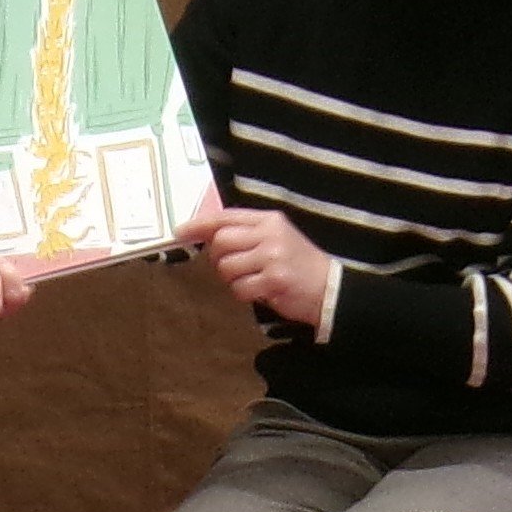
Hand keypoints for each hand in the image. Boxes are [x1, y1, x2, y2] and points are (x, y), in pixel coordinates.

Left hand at [197, 199, 332, 325]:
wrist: (330, 288)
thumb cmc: (298, 265)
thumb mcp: (276, 238)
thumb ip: (247, 234)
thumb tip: (210, 237)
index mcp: (269, 219)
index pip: (226, 217)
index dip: (200, 224)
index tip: (180, 231)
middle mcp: (270, 233)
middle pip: (221, 242)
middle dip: (219, 259)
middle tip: (235, 268)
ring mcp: (272, 256)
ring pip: (227, 268)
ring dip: (233, 280)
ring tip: (253, 280)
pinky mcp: (274, 280)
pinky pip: (239, 289)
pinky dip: (244, 294)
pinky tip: (261, 292)